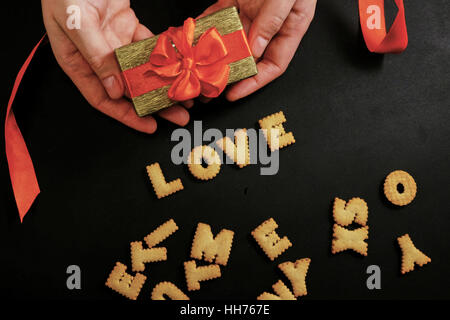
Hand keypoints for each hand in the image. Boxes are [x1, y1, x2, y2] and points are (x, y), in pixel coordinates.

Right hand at [42, 0, 189, 133]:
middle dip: (153, 104)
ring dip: (163, 82)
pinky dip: (164, 55)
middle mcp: (97, 57)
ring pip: (141, 70)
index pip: (102, 98)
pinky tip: (180, 64)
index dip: (126, 115)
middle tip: (178, 114)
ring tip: (185, 93)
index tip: (149, 125)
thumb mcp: (77, 22)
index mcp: (77, 61)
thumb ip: (95, 55)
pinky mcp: (127, 27)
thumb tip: (114, 89)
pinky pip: (148, 46)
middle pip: (128, 89)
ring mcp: (113, 42)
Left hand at [199, 0, 316, 100]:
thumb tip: (256, 48)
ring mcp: (251, 13)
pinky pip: (219, 17)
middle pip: (248, 56)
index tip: (235, 93)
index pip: (273, 65)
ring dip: (214, 53)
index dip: (255, 83)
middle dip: (229, 72)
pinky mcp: (235, 0)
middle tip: (210, 83)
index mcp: (290, 29)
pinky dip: (206, 26)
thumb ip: (273, 21)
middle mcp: (269, 25)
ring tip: (197, 66)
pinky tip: (193, 35)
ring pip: (231, 40)